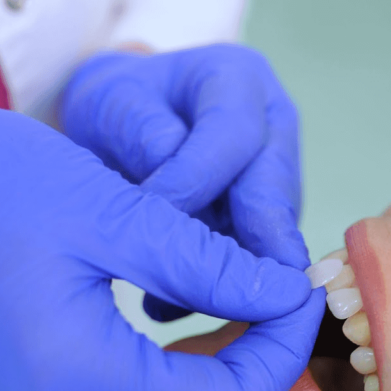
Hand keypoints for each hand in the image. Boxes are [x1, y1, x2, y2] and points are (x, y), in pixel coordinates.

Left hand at [59, 44, 304, 321]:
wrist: (127, 123)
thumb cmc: (117, 107)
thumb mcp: (109, 101)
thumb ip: (137, 133)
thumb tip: (172, 197)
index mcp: (238, 80)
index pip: (233, 134)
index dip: (196, 180)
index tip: (148, 220)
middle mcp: (275, 126)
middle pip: (274, 188)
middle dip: (252, 242)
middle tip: (235, 291)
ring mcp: (281, 177)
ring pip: (272, 233)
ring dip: (232, 273)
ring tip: (169, 306)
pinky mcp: (272, 223)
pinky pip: (256, 258)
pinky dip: (215, 289)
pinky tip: (166, 309)